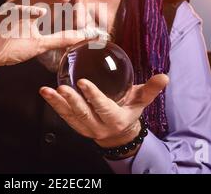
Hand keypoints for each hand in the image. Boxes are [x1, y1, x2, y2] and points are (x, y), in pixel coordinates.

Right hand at [0, 0, 92, 89]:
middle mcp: (22, 1)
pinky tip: (41, 13)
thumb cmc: (10, 45)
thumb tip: (82, 37)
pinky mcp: (2, 18)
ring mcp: (11, 8)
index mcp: (31, 4)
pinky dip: (29, 10)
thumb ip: (61, 39)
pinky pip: (16, 10)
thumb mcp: (41, 43)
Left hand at [39, 74, 168, 156]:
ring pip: (69, 116)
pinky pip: (63, 116)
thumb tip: (164, 76)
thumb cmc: (129, 112)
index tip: (83, 82)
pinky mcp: (75, 125)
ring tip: (46, 91)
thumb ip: (151, 89)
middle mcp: (98, 126)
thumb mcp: (140, 101)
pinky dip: (53, 105)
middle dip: (72, 101)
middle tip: (62, 88)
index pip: (103, 108)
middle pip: (83, 114)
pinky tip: (46, 94)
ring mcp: (85, 127)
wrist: (118, 133)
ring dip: (57, 103)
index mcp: (115, 119)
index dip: (93, 96)